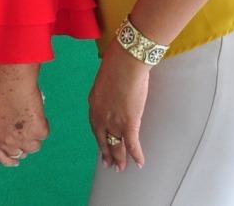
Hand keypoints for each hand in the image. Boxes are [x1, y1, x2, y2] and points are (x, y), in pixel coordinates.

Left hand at [0, 63, 47, 167]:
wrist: (10, 80)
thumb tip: (6, 129)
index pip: (0, 157)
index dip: (8, 160)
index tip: (14, 161)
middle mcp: (8, 142)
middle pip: (19, 153)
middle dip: (22, 146)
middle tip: (26, 135)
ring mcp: (24, 139)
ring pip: (34, 146)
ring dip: (34, 137)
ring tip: (32, 122)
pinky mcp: (38, 131)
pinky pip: (44, 133)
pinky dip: (42, 124)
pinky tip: (37, 113)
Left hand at [88, 43, 149, 170]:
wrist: (124, 64)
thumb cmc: (116, 65)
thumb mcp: (105, 79)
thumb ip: (108, 90)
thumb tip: (114, 91)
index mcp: (94, 105)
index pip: (96, 126)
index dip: (100, 137)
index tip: (103, 144)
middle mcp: (101, 117)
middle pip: (104, 139)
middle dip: (107, 152)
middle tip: (108, 164)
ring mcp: (114, 121)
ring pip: (117, 145)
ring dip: (119, 158)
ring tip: (120, 169)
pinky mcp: (129, 124)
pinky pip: (132, 144)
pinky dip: (136, 156)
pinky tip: (139, 164)